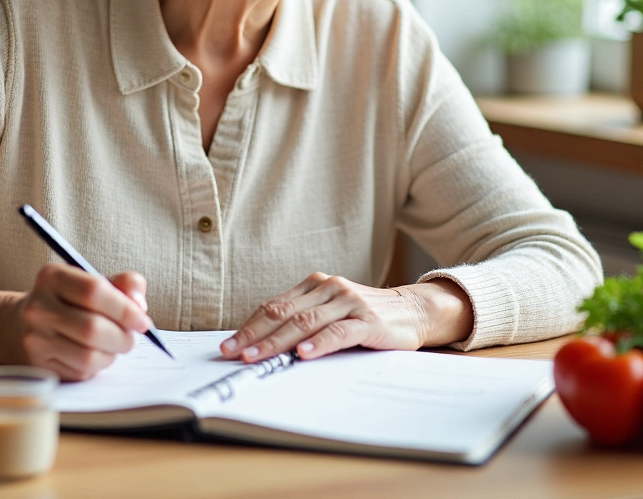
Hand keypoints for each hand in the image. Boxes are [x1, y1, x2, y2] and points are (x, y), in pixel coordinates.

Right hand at [12, 266, 151, 380]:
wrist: (19, 324)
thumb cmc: (69, 301)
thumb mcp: (93, 282)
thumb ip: (124, 284)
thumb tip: (139, 305)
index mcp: (52, 277)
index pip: (94, 291)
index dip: (124, 308)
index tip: (142, 320)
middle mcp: (38, 307)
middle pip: (92, 328)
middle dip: (122, 337)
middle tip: (131, 337)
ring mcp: (34, 339)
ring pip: (88, 355)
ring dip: (112, 354)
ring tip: (114, 345)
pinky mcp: (37, 365)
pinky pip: (80, 371)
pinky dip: (97, 365)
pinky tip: (95, 355)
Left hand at [220, 273, 472, 362]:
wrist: (413, 310)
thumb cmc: (366, 317)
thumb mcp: (331, 313)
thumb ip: (304, 321)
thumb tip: (262, 343)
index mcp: (315, 285)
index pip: (274, 306)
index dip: (249, 326)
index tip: (228, 345)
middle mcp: (329, 288)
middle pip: (283, 313)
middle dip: (254, 335)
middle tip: (232, 353)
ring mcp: (348, 302)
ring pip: (305, 322)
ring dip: (277, 341)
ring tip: (257, 357)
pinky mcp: (368, 321)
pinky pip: (338, 332)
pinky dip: (318, 343)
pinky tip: (303, 354)